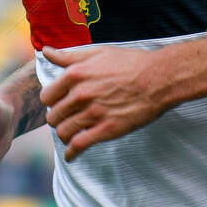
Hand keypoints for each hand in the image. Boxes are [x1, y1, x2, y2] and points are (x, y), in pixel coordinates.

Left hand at [40, 44, 168, 160]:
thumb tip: (46, 51)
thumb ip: (69, 55)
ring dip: (65, 134)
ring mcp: (93, 113)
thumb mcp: (98, 53)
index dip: (52, 101)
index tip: (59, 104)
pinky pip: (79, 145)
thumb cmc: (131, 63)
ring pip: (63, 132)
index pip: (47, 96)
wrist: (160, 79)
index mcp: (75, 75)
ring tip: (71, 134)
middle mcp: (80, 95)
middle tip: (68, 118)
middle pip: (53, 116)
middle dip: (58, 118)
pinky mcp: (106, 130)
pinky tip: (72, 155)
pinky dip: (72, 153)